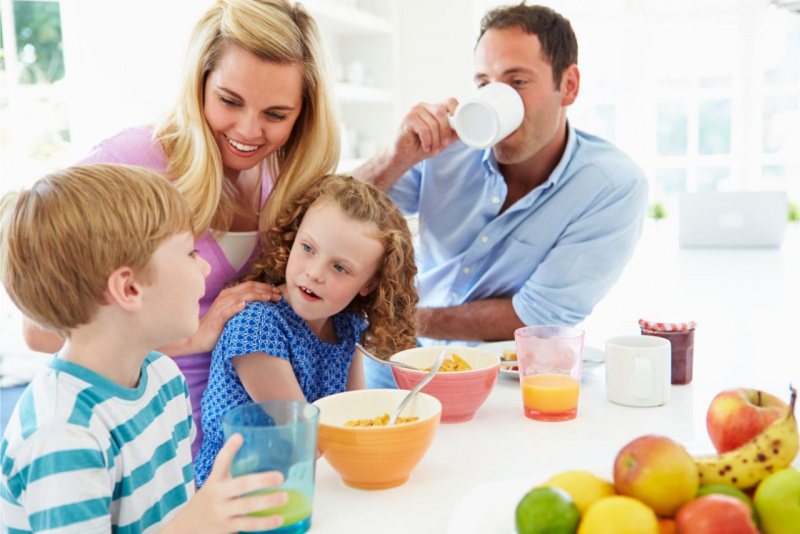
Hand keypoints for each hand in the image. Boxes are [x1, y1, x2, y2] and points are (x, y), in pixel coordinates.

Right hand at [165, 434, 286, 533]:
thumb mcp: (215, 483)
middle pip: (241, 485)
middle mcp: (218, 495)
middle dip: (261, 480)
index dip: (229, 450)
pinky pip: (248, 524)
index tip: (239, 437)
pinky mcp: (228, 527)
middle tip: (281, 476)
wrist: (188, 527)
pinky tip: (279, 519)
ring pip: (247, 506)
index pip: (220, 463)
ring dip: (267, 502)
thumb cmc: (210, 499)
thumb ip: (231, 472)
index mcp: (215, 481)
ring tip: (284, 497)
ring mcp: (223, 512)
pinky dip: (265, 523)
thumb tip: (260, 454)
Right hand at [192, 281, 280, 352]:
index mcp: (230, 294)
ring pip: (240, 297)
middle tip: (279, 296)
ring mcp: (221, 306)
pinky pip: (227, 311)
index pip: (250, 286)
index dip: (265, 287)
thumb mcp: (232, 312)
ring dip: (256, 296)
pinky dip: (236, 307)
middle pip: (248, 289)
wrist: (198, 336)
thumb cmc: (218, 326)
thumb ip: (244, 306)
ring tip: (269, 298)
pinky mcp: (217, 318)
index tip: (278, 293)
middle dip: (266, 291)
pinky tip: (245, 305)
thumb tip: (263, 305)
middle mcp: (225, 297)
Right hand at [390, 98, 458, 166]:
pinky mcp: (408, 117)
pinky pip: (424, 129)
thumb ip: (453, 133)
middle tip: (444, 144)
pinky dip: (427, 141)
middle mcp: (425, 106)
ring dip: (435, 140)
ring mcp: (416, 110)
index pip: (450, 102)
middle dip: (445, 132)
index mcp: (435, 108)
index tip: (458, 126)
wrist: (406, 156)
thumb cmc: (423, 146)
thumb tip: (466, 128)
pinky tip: (425, 146)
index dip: (456, 112)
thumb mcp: (443, 140)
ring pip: (433, 123)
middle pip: (442, 112)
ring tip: (433, 149)